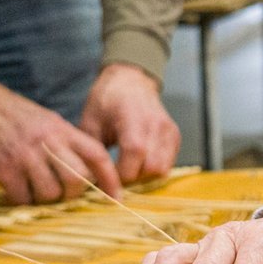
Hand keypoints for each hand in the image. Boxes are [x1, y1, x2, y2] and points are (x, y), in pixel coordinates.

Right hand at [0, 69, 119, 203]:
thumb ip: (62, 141)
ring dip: (45, 199)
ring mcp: (25, 155)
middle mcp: (47, 142)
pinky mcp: (2, 167)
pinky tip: (14, 192)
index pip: (97, 154)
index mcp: (60, 128)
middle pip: (78, 179)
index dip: (110, 178)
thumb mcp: (43, 119)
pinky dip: (20, 200)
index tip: (115, 196)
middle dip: (73, 194)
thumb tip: (81, 168)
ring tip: (33, 191)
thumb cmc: (7, 111)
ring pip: (51, 193)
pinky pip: (22, 197)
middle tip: (61, 194)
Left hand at [80, 63, 179, 185]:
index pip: (135, 153)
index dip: (121, 173)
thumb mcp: (90, 123)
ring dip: (145, 176)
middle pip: (152, 167)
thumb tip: (88, 181)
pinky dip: (155, 169)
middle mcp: (155, 124)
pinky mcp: (174, 136)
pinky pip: (169, 163)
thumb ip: (92, 152)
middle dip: (134, 178)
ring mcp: (168, 130)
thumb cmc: (106, 102)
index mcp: (132, 118)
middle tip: (118, 176)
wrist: (130, 82)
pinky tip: (140, 163)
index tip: (107, 177)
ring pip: (163, 169)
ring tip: (129, 170)